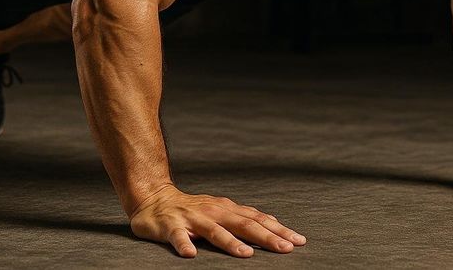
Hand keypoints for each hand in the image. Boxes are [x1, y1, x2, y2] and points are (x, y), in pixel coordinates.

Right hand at [129, 184, 306, 257]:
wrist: (153, 199)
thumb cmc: (192, 210)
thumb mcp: (221, 211)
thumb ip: (244, 218)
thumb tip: (274, 225)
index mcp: (227, 209)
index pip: (257, 219)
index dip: (278, 229)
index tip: (299, 241)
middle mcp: (213, 211)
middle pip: (243, 224)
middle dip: (266, 237)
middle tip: (285, 248)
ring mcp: (192, 218)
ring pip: (214, 230)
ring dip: (230, 242)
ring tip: (245, 254)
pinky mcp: (170, 226)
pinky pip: (177, 236)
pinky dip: (184, 244)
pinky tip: (190, 254)